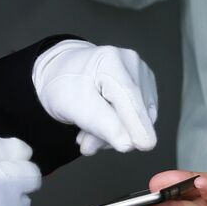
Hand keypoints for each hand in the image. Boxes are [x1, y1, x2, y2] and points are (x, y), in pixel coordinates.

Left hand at [33, 40, 157, 153]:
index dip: (136, 123)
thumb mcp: (73, 106)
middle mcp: (132, 64)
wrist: (62, 73)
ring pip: (138, 118)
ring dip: (113, 133)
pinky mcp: (145, 87)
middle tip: (85, 143)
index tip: (144, 145)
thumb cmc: (64, 84)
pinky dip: (119, 127)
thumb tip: (128, 144)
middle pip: (134, 111)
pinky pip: (138, 117)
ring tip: (87, 134)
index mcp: (110, 61)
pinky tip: (100, 126)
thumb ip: (101, 124)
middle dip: (111, 133)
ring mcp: (141, 75)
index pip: (127, 96)